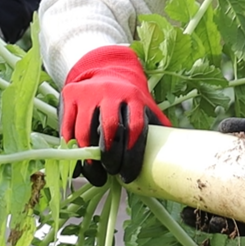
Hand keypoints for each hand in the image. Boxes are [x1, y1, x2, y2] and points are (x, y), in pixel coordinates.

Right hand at [59, 45, 169, 185]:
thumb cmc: (127, 100)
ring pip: (85, 131)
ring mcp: (88, 93)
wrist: (103, 70)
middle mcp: (111, 92)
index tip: (128, 176)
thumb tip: (177, 153)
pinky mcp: (69, 95)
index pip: (136, 128)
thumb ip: (156, 126)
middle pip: (110, 130)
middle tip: (111, 174)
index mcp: (134, 97)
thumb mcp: (145, 107)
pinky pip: (67, 128)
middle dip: (111, 157)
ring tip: (96, 175)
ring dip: (89, 159)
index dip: (132, 155)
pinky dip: (71, 150)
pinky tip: (80, 165)